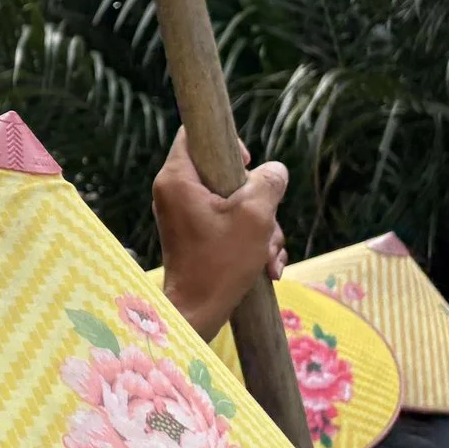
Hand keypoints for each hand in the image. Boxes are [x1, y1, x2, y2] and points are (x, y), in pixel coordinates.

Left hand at [152, 129, 288, 339]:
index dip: (226, 140)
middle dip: (258, 203)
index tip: (246, 162)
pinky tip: (267, 267)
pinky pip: (230, 226)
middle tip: (265, 226)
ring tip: (267, 256)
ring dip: (262, 229)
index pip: (195, 134)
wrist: (198, 313)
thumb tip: (274, 170)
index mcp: (177, 179)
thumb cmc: (219, 263)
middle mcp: (174, 193)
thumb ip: (268, 183)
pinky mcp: (196, 236)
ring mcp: (185, 216)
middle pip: (225, 175)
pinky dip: (251, 242)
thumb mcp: (255, 216)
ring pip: (235, 204)